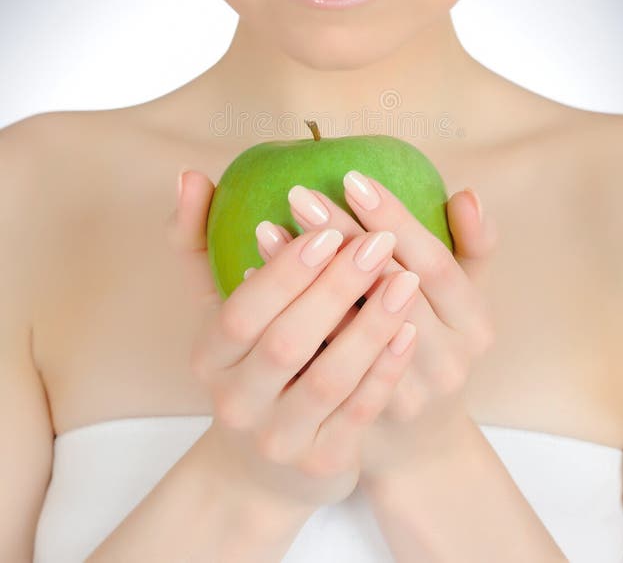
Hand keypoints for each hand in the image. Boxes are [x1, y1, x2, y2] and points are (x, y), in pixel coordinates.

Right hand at [166, 168, 421, 509]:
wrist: (264, 467)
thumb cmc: (248, 366)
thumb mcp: (218, 312)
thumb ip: (200, 243)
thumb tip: (190, 175)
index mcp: (209, 358)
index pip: (241, 314)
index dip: (284, 272)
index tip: (326, 230)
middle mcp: (237, 404)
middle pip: (287, 343)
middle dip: (335, 289)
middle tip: (378, 242)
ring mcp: (280, 439)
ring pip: (329, 379)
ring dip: (371, 326)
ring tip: (406, 279)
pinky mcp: (322, 462)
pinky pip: (359, 413)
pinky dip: (385, 370)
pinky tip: (411, 331)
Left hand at [254, 170, 498, 479]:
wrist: (418, 448)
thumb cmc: (438, 348)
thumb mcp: (464, 300)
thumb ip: (473, 247)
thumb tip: (468, 194)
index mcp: (474, 325)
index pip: (435, 263)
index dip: (396, 219)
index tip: (353, 178)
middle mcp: (446, 364)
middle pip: (389, 292)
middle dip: (343, 238)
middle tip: (299, 193)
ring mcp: (402, 401)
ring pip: (347, 332)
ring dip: (304, 280)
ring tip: (265, 228)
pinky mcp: (357, 425)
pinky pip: (315, 367)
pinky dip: (283, 322)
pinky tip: (251, 281)